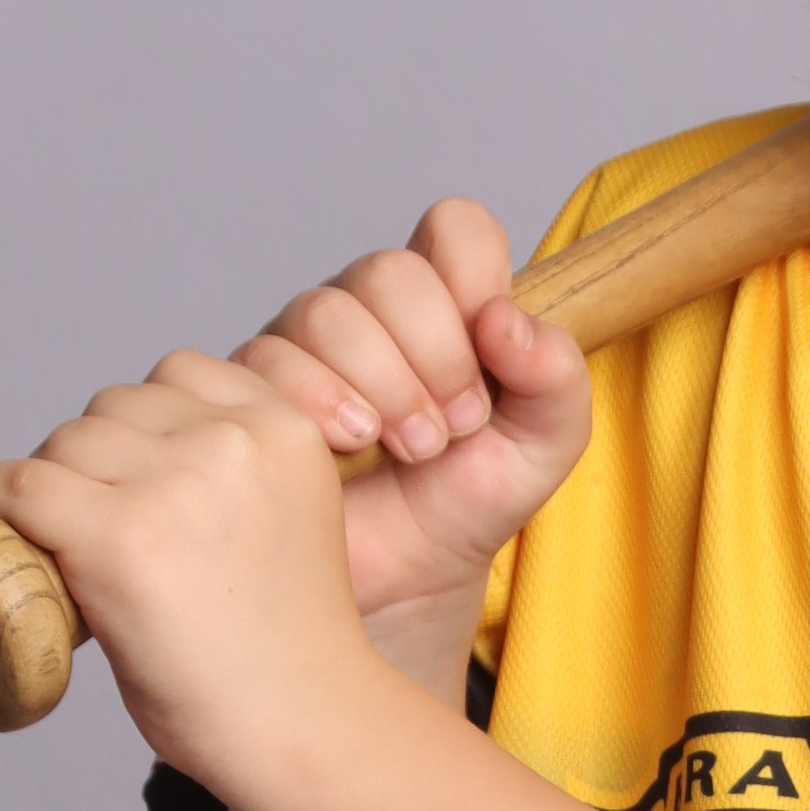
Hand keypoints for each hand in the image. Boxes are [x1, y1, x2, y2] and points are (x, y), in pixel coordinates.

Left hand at [0, 352, 396, 793]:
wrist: (303, 731)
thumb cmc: (286, 648)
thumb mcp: (283, 518)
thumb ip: (233, 469)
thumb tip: (129, 444)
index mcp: (286, 427)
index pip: (178, 376)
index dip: (147, 433)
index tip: (148, 492)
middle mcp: (234, 439)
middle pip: (111, 408)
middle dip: (96, 465)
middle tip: (110, 544)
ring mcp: (175, 484)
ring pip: (65, 442)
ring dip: (56, 492)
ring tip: (83, 562)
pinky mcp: (117, 535)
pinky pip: (19, 488)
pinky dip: (6, 515)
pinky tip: (29, 554)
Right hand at [233, 199, 589, 686]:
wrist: (401, 582)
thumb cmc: (467, 503)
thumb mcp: (542, 448)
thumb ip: (557, 378)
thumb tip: (505, 321)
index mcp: (444, 301)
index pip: (455, 229)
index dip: (474, 276)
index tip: (490, 353)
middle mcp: (369, 308)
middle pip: (389, 271)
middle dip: (433, 355)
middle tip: (452, 429)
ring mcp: (304, 341)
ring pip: (326, 312)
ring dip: (382, 387)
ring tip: (409, 451)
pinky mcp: (252, 385)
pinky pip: (269, 360)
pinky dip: (320, 406)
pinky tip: (346, 451)